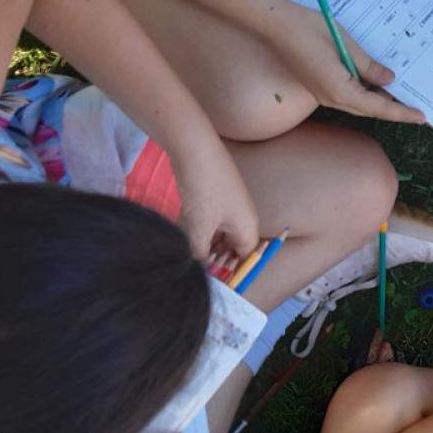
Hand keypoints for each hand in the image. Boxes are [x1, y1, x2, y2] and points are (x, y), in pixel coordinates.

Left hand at [174, 139, 258, 260]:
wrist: (195, 151)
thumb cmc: (204, 190)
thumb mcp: (200, 227)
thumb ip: (199, 251)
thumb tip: (196, 266)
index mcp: (247, 227)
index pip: (245, 257)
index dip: (232, 271)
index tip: (214, 281)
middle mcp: (243, 217)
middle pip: (233, 247)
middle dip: (217, 258)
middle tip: (196, 269)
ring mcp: (229, 206)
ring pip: (220, 234)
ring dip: (206, 244)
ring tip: (188, 253)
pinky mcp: (216, 197)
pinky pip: (212, 221)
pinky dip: (201, 230)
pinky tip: (185, 234)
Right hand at [282, 8, 425, 123]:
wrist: (274, 22)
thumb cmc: (309, 28)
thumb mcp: (346, 44)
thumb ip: (369, 66)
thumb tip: (389, 81)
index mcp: (340, 90)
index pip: (378, 108)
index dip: (401, 112)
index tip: (421, 117)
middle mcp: (330, 97)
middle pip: (368, 109)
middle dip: (393, 110)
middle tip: (416, 109)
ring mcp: (321, 93)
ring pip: (357, 103)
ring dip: (378, 101)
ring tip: (401, 96)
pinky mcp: (317, 84)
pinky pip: (346, 94)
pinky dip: (364, 92)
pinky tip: (375, 84)